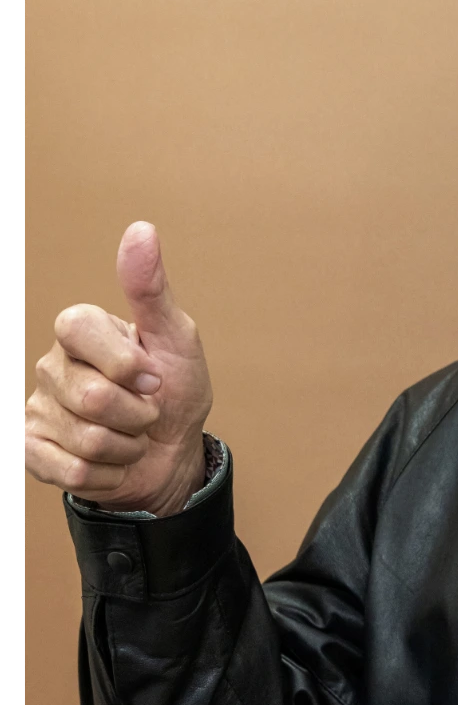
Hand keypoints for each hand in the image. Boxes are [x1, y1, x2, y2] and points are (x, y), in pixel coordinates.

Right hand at [24, 222, 213, 516]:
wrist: (174, 454)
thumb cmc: (175, 391)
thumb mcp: (176, 338)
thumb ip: (151, 289)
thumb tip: (140, 230)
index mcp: (80, 330)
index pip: (77, 328)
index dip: (126, 363)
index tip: (153, 375)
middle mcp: (53, 366)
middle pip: (92, 397)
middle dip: (138, 413)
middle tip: (146, 410)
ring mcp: (40, 409)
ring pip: (87, 440)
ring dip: (127, 447)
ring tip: (131, 435)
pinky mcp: (35, 451)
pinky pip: (72, 472)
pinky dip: (109, 474)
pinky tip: (112, 462)